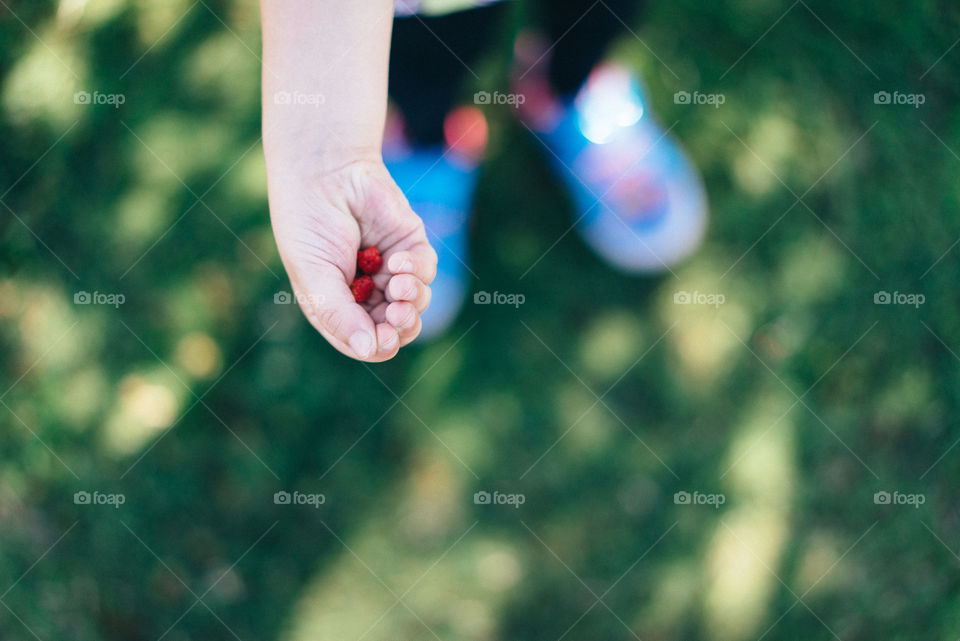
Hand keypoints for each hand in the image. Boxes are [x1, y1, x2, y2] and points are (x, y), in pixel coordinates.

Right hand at [267, 157, 436, 361]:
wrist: (325, 173)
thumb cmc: (308, 225)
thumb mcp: (314, 276)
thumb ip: (339, 314)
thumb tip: (367, 348)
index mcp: (339, 307)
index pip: (367, 342)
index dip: (380, 346)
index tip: (384, 339)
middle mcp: (367, 293)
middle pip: (398, 328)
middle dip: (402, 326)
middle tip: (396, 313)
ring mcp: (391, 270)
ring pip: (418, 303)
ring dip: (413, 300)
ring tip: (397, 283)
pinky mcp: (410, 246)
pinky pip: (427, 271)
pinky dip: (417, 271)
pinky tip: (398, 260)